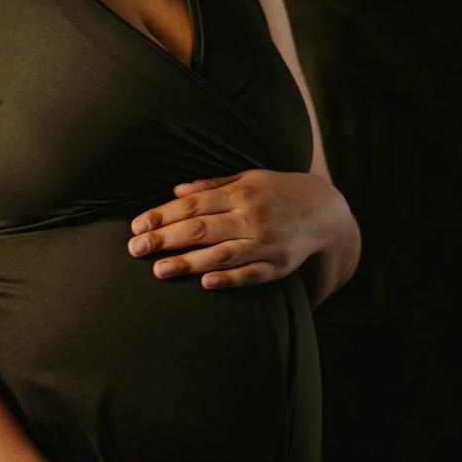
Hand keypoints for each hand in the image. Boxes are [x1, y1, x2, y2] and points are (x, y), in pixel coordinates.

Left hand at [128, 169, 344, 288]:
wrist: (325, 210)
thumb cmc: (276, 191)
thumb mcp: (247, 178)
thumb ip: (211, 185)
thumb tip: (176, 191)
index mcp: (240, 192)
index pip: (192, 205)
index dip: (162, 215)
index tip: (137, 226)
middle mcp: (252, 217)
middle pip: (201, 229)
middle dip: (165, 239)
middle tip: (135, 249)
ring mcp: (267, 242)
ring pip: (222, 254)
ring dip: (188, 263)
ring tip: (159, 270)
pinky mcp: (279, 265)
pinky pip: (252, 275)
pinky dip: (229, 279)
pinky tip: (204, 283)